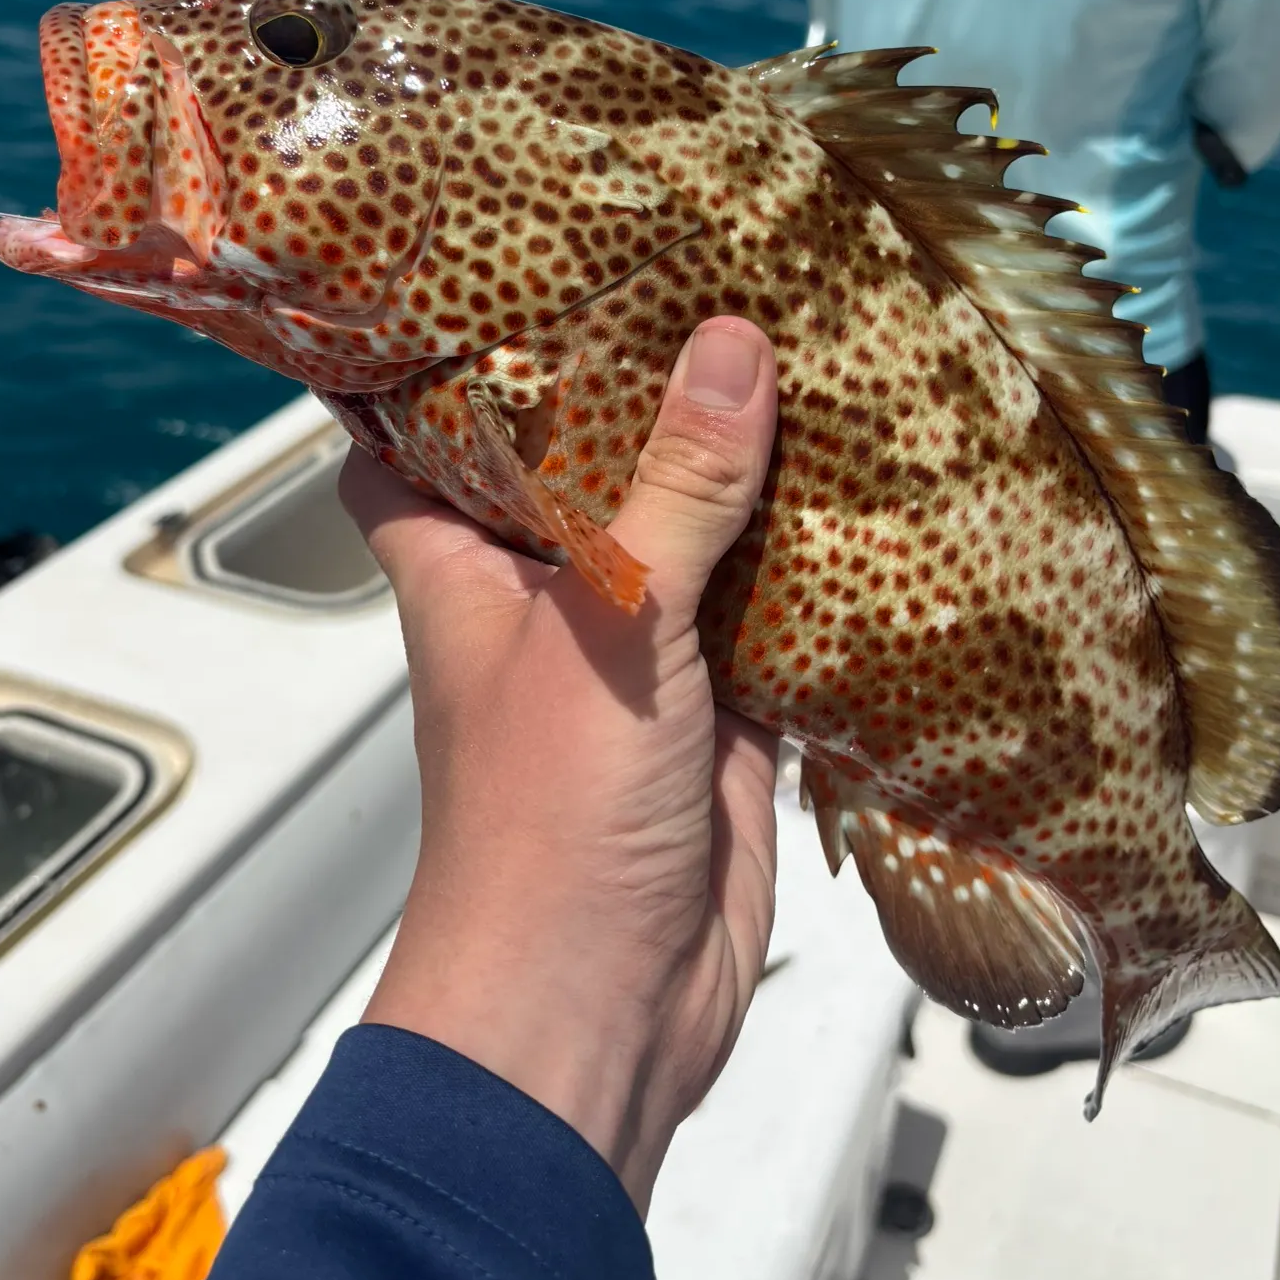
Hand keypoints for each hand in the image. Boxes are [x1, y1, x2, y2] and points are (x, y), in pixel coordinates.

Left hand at [339, 317, 779, 1211]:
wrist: (607, 1006)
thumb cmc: (552, 819)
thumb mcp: (605, 630)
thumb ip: (672, 493)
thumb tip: (729, 341)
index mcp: (467, 572)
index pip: (412, 446)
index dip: (433, 367)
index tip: (489, 273)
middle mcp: (547, 604)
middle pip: (580, 477)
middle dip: (631, 397)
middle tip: (698, 278)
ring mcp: (639, 661)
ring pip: (686, 544)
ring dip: (734, 477)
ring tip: (801, 350)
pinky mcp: (719, 717)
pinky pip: (764, 621)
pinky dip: (805, 572)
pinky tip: (866, 494)